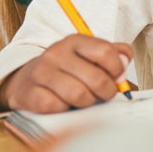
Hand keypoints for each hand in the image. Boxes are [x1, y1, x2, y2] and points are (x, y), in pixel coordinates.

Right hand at [0, 35, 133, 112]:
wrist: (27, 80)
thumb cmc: (68, 70)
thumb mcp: (91, 56)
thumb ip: (115, 54)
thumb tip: (125, 63)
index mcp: (74, 41)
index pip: (105, 52)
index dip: (117, 69)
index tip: (116, 77)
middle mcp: (55, 53)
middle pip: (96, 78)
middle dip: (106, 91)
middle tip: (103, 93)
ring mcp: (41, 73)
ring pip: (79, 95)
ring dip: (87, 102)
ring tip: (83, 98)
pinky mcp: (30, 93)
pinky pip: (58, 107)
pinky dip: (66, 109)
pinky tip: (63, 103)